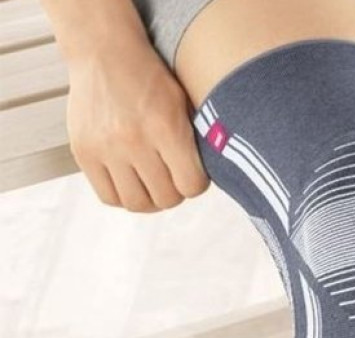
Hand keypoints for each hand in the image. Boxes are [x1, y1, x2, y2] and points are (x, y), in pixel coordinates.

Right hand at [65, 36, 208, 211]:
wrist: (105, 52)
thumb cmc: (152, 79)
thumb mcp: (184, 102)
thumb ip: (194, 140)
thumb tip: (206, 177)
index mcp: (166, 127)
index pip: (191, 185)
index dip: (197, 184)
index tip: (194, 174)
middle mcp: (134, 141)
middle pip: (166, 198)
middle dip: (176, 192)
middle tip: (174, 180)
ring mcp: (105, 148)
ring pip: (137, 203)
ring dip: (151, 200)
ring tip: (154, 185)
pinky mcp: (83, 152)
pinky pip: (109, 196)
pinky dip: (125, 196)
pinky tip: (133, 183)